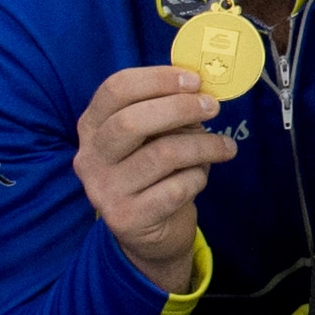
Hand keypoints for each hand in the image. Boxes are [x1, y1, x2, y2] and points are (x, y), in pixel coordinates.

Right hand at [72, 61, 230, 291]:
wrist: (149, 235)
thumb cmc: (154, 174)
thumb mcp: (152, 138)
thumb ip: (166, 112)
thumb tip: (200, 91)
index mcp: (91, 126)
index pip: (115, 89)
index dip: (157, 79)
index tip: (194, 80)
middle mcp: (90, 157)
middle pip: (131, 121)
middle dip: (179, 108)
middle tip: (212, 108)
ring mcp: (104, 190)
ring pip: (161, 155)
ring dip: (203, 145)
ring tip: (224, 147)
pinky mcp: (127, 219)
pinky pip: (175, 188)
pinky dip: (198, 177)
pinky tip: (201, 176)